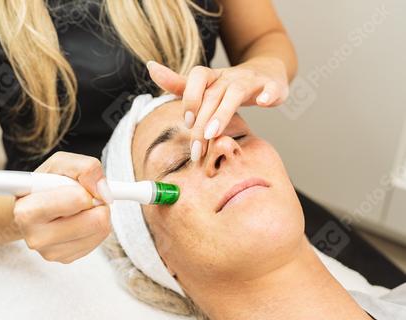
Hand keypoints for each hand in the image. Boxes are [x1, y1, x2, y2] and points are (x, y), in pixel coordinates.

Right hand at [13, 152, 112, 263]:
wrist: (31, 207)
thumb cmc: (45, 184)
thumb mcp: (60, 163)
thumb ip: (85, 168)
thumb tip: (103, 192)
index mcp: (28, 211)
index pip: (78, 200)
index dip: (85, 191)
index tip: (80, 187)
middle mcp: (36, 237)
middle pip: (96, 221)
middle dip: (96, 202)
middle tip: (83, 196)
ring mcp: (50, 252)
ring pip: (101, 230)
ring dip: (97, 213)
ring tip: (78, 207)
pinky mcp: (65, 259)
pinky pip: (98, 240)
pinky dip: (95, 226)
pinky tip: (79, 220)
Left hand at [147, 57, 288, 160]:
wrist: (266, 72)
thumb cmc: (229, 85)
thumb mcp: (204, 86)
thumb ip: (178, 83)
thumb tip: (151, 67)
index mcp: (212, 76)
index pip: (197, 79)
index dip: (190, 99)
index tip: (186, 123)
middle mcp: (230, 76)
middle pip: (212, 95)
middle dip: (202, 122)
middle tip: (196, 148)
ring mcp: (251, 80)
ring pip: (235, 93)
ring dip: (223, 113)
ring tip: (213, 134)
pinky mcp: (272, 85)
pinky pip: (271, 87)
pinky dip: (268, 94)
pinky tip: (263, 103)